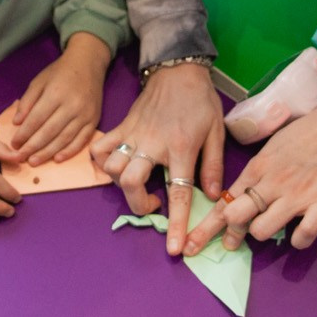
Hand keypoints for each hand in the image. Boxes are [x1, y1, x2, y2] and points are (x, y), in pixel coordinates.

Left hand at [8, 33, 109, 163]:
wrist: (88, 64)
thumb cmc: (60, 72)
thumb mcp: (39, 81)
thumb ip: (27, 101)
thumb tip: (17, 123)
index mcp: (56, 93)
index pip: (36, 119)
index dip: (24, 134)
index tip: (14, 144)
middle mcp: (72, 105)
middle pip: (49, 132)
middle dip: (33, 147)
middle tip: (20, 157)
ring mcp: (85, 115)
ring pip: (64, 139)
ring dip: (48, 153)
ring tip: (34, 161)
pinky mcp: (94, 121)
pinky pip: (81, 140)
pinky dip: (69, 151)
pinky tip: (57, 159)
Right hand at [92, 63, 224, 252]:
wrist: (178, 68)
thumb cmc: (201, 101)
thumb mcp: (216, 132)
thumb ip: (213, 166)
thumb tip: (213, 198)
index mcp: (181, 148)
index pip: (178, 194)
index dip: (177, 224)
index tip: (175, 248)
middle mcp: (153, 145)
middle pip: (133, 184)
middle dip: (139, 204)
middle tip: (153, 203)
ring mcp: (133, 136)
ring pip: (113, 168)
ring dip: (122, 184)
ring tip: (138, 182)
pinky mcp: (121, 127)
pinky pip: (100, 148)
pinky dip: (103, 162)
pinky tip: (116, 165)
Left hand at [190, 107, 316, 254]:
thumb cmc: (309, 130)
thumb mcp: (274, 143)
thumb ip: (257, 168)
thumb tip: (242, 190)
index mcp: (258, 167)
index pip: (226, 199)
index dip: (208, 224)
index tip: (193, 240)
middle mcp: (272, 184)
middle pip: (236, 217)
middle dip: (228, 234)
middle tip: (229, 244)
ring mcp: (297, 196)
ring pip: (263, 230)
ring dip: (263, 234)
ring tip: (271, 229)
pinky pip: (303, 236)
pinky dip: (299, 240)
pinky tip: (299, 235)